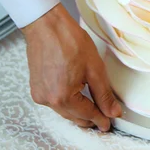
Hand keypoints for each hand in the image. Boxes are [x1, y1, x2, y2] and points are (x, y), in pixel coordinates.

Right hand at [22, 3, 121, 130]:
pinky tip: (76, 96)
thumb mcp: (94, 68)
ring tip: (93, 106)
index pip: (87, 115)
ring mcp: (40, 95)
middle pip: (74, 117)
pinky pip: (55, 102)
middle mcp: (48, 100)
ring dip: (78, 110)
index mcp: (63, 97)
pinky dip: (67, 102)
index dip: (101, 120)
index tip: (109, 124)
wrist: (47, 25)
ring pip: (64, 111)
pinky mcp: (36, 88)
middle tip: (105, 117)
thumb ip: (104, 94)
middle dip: (90, 118)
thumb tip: (113, 112)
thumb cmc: (69, 40)